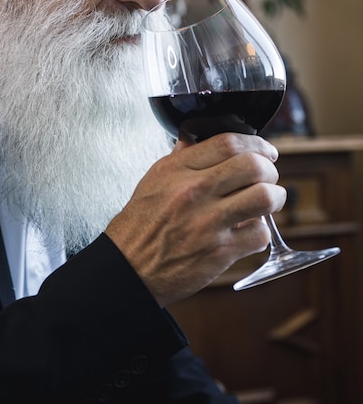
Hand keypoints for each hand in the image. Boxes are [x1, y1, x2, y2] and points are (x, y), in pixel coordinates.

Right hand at [106, 133, 285, 306]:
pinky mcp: (220, 252)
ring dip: (275, 197)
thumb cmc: (139, 224)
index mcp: (178, 170)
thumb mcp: (154, 179)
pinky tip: (249, 230)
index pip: (228, 142)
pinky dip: (261, 231)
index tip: (265, 150)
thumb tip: (195, 136)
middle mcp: (194, 192)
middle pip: (253, 165)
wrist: (128, 267)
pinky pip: (260, 234)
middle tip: (268, 176)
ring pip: (265, 197)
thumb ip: (180, 156)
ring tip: (269, 200)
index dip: (257, 143)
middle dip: (270, 168)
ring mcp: (208, 222)